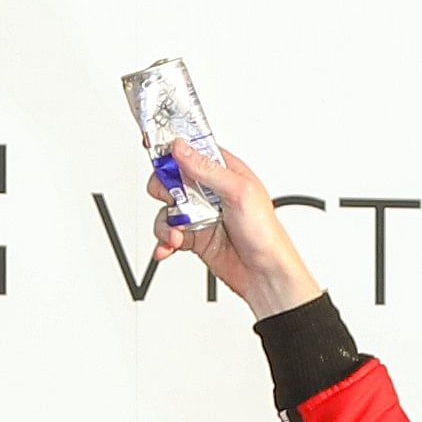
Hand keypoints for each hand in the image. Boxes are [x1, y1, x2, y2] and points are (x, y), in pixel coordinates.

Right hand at [149, 140, 325, 316]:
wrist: (264, 273)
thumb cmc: (264, 232)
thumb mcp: (239, 191)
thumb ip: (207, 169)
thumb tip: (181, 148)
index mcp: (223, 171)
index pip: (191, 150)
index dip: (172, 149)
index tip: (156, 151)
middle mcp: (209, 191)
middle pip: (171, 178)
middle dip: (164, 188)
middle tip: (171, 198)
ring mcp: (200, 214)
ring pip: (167, 208)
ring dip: (165, 222)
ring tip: (176, 234)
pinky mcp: (194, 236)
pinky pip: (169, 234)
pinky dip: (164, 241)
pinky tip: (169, 247)